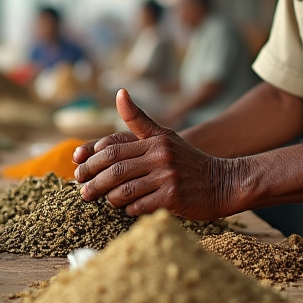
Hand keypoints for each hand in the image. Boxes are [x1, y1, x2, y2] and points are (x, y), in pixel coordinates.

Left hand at [72, 89, 241, 219]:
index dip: (91, 160)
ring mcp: (167, 177)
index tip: (78, 169)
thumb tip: (120, 92)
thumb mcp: (165, 136)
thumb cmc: (188, 161)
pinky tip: (128, 209)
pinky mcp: (173, 197)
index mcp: (154, 140)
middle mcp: (160, 156)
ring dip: (109, 198)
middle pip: (115, 170)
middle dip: (93, 182)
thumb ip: (139, 120)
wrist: (223, 182)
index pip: (112, 148)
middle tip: (82, 191)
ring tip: (105, 200)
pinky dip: (129, 209)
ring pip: (124, 190)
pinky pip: (139, 206)